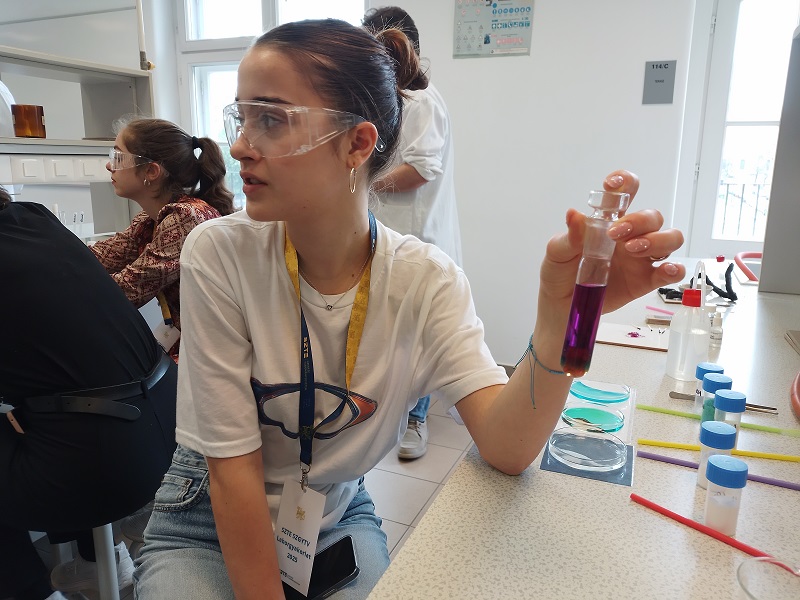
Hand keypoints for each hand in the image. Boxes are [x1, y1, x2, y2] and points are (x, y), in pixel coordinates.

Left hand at [539, 170, 685, 318]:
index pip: (625, 194)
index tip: (613, 185)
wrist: (560, 304)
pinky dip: (674, 269)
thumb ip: (569, 236)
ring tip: (633, 250)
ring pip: (670, 239)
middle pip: (652, 217)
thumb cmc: (559, 272)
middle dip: (639, 221)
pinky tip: (666, 270)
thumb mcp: (557, 252)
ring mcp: (640, 258)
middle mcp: (630, 236)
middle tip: (614, 234)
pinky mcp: (645, 281)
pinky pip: (669, 271)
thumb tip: (574, 214)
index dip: (626, 183)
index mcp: (608, 222)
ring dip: (658, 240)